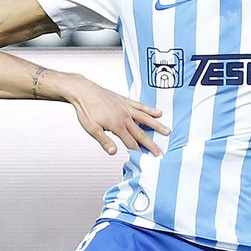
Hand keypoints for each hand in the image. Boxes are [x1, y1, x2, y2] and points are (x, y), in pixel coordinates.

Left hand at [53, 72, 169, 156]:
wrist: (83, 91)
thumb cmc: (86, 109)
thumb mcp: (92, 129)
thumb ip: (104, 141)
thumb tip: (113, 153)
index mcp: (117, 125)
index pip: (131, 142)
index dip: (139, 151)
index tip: (147, 159)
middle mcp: (124, 116)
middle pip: (141, 133)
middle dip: (151, 144)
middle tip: (160, 153)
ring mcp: (126, 108)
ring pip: (145, 118)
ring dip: (157, 126)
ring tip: (167, 131)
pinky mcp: (125, 101)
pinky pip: (141, 106)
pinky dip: (150, 110)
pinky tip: (158, 113)